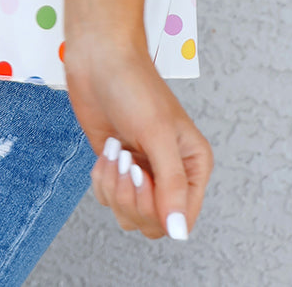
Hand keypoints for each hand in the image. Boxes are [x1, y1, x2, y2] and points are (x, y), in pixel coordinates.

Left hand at [65, 35, 212, 240]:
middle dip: (133, 197)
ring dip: (115, 188)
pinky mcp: (118, 168)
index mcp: (193, 166)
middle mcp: (170, 174)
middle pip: (154, 223)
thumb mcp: (157, 134)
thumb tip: (179, 232)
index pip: (182, 218)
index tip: (144, 174)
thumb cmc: (133, 85)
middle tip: (128, 161)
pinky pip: (109, 198)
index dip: (158, 207)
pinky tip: (107, 150)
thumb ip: (171, 186)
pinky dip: (102, 180)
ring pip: (129, 215)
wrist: (98, 60)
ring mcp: (142, 172)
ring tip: (116, 152)